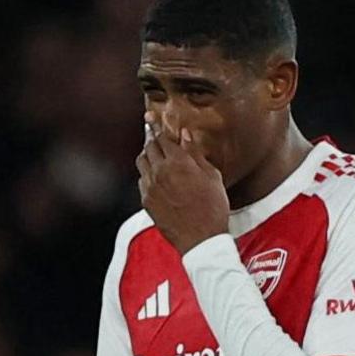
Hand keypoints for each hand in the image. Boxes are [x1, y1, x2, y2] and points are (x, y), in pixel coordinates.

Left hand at [136, 114, 230, 254]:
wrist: (201, 239)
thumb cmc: (213, 207)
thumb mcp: (212, 176)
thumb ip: (195, 153)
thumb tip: (185, 135)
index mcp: (178, 162)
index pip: (162, 137)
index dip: (156, 125)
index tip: (151, 116)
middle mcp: (160, 172)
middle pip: (149, 146)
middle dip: (150, 136)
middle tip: (150, 129)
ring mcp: (150, 187)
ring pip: (141, 162)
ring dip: (146, 153)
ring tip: (152, 151)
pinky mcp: (146, 201)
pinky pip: (141, 180)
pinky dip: (146, 173)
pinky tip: (154, 175)